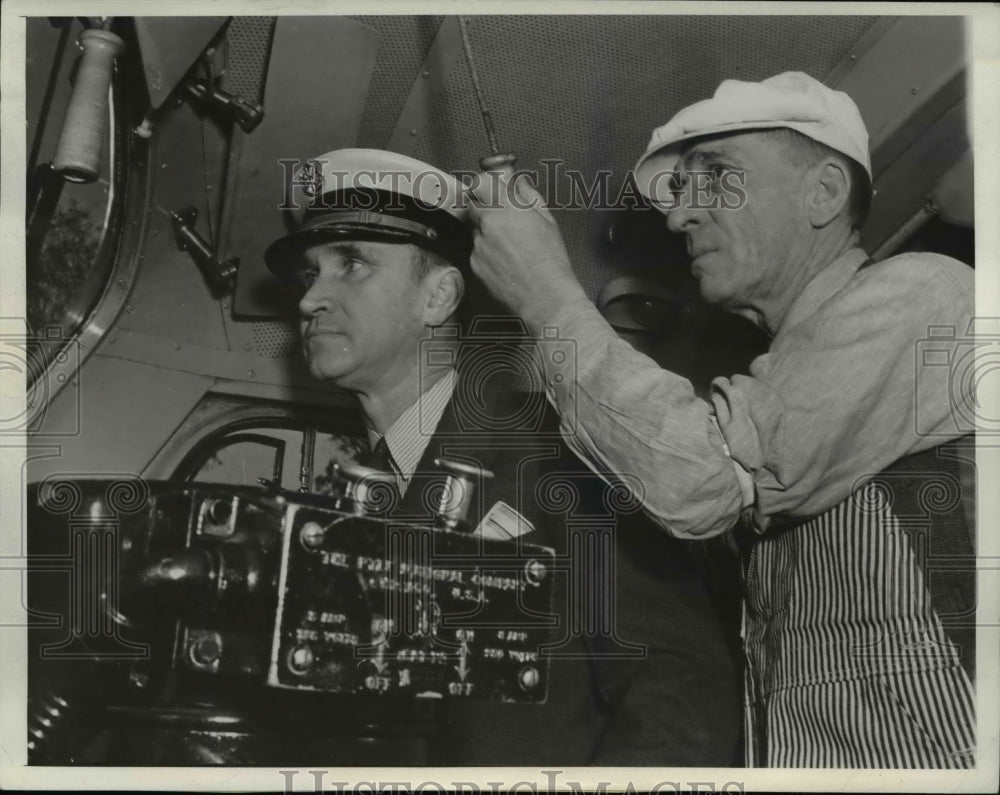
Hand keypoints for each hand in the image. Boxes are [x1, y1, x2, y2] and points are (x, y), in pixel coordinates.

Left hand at [466, 169, 588, 330]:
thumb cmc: (550, 261)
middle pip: (471, 205)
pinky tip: (505, 261)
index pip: (479, 183)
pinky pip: (476, 251)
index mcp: (507, 207)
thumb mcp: (548, 221)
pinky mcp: (474, 263)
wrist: (544, 295)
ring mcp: (478, 244)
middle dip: (482, 208)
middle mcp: (488, 223)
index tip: (489, 190)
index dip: (483, 186)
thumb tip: (520, 184)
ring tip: (509, 246)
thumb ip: (529, 197)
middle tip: (499, 217)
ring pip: (474, 230)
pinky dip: (486, 253)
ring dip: (486, 232)